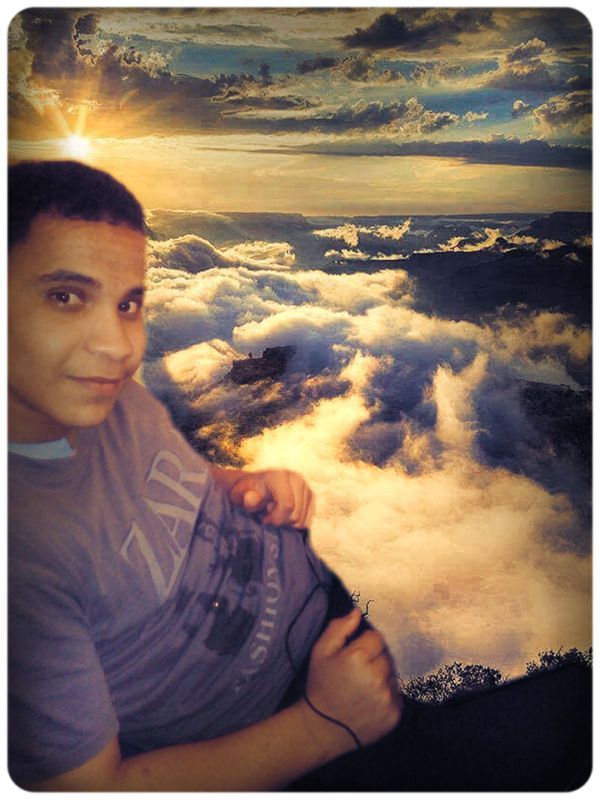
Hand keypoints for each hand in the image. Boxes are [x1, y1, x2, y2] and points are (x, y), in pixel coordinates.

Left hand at [228, 469, 314, 528]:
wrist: (255, 486)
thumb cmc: (247, 492)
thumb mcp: (240, 494)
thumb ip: (246, 498)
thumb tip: (251, 499)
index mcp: (280, 476)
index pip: (287, 505)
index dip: (275, 519)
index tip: (264, 519)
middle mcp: (297, 478)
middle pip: (296, 515)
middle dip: (281, 521)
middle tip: (268, 516)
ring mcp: (306, 487)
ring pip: (303, 519)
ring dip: (287, 522)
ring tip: (275, 513)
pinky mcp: (310, 495)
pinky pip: (307, 519)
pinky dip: (295, 522)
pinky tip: (284, 515)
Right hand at [300, 609, 401, 758]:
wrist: (321, 727)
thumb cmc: (321, 685)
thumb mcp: (321, 651)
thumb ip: (339, 628)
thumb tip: (357, 612)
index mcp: (358, 657)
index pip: (376, 637)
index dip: (364, 644)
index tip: (354, 656)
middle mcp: (376, 676)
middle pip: (386, 655)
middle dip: (374, 660)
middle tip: (357, 673)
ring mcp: (386, 697)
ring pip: (393, 674)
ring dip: (382, 677)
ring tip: (363, 687)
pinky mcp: (393, 714)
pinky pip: (397, 694)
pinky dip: (387, 695)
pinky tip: (370, 700)